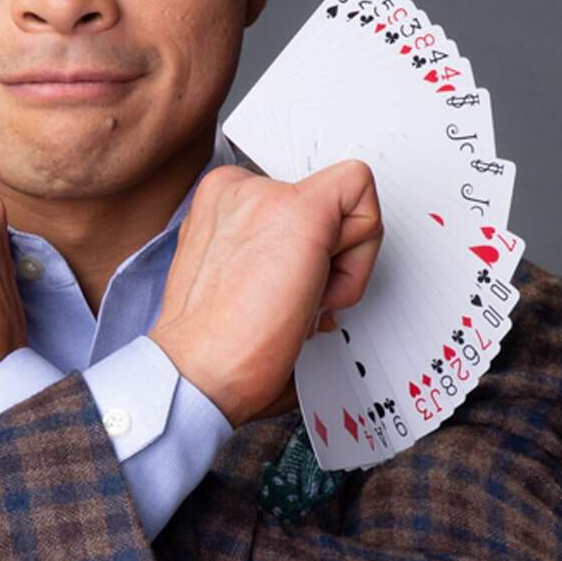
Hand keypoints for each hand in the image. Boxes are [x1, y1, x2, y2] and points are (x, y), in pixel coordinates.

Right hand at [149, 160, 383, 427]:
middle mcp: (239, 189)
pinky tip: (319, 293)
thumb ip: (261, 253)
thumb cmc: (213, 347)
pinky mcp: (303, 210)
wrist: (198, 371)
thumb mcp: (226, 277)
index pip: (296, 202)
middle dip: (326, 262)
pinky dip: (359, 261)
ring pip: (348, 208)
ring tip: (295, 304)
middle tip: (291, 302)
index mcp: (220, 202)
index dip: (306, 255)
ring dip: (339, 270)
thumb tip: (308, 262)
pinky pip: (363, 201)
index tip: (281, 289)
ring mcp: (267, 195)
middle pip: (325, 206)